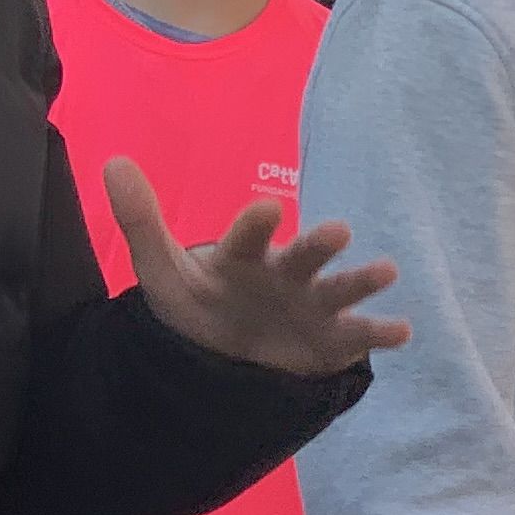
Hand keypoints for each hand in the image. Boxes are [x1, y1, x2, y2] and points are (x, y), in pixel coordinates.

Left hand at [105, 156, 408, 375]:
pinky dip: (383, 332)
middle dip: (318, 245)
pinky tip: (402, 330)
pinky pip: (360, 334)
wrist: (225, 354)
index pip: (246, 237)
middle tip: (337, 232)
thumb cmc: (200, 303)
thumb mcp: (163, 270)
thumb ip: (141, 220)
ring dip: (362, 280)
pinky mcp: (334, 339)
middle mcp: (285, 272)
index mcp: (244, 255)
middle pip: (303, 256)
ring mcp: (313, 304)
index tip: (267, 209)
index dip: (255, 225)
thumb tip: (112, 161)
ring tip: (385, 270)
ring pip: (340, 288)